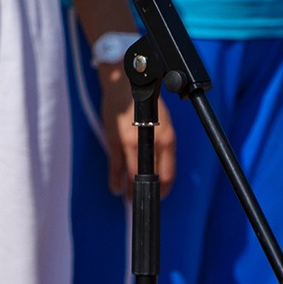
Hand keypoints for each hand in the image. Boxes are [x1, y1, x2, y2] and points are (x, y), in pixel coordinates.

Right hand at [98, 64, 174, 197]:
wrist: (124, 85)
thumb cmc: (145, 101)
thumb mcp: (163, 122)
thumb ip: (163, 144)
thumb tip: (160, 164)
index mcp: (167, 138)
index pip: (168, 172)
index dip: (165, 188)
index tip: (162, 194)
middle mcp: (151, 142)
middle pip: (151, 177)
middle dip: (147, 191)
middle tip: (144, 198)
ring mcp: (131, 143)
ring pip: (132, 175)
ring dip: (130, 190)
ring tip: (129, 197)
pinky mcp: (115, 141)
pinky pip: (115, 167)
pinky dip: (115, 180)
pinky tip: (115, 187)